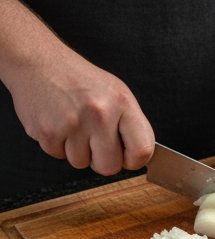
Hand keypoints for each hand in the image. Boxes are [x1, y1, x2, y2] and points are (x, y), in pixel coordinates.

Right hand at [6, 43, 152, 175]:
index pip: (142, 151)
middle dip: (101, 159)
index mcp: (122, 103)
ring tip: (71, 124)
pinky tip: (56, 122)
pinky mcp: (47, 130)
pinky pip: (57, 155)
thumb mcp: (114, 93)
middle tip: (92, 138)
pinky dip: (55, 143)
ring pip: (81, 163)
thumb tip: (137, 158)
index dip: (134, 160)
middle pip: (109, 167)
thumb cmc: (77, 79)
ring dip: (76, 150)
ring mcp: (72, 123)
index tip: (126, 156)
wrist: (36, 58)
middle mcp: (99, 113)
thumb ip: (129, 126)